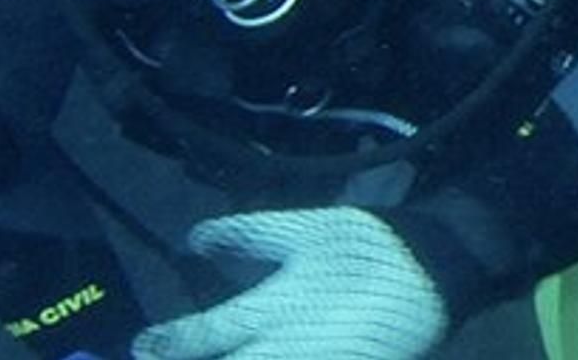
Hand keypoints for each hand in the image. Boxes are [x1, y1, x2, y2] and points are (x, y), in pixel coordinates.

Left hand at [132, 207, 447, 359]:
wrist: (437, 269)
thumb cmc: (367, 244)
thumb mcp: (304, 230)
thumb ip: (248, 235)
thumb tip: (193, 237)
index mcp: (270, 311)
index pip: (202, 336)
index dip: (167, 343)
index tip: (140, 346)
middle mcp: (282, 352)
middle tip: (160, 356)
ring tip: (218, 358)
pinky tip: (269, 355)